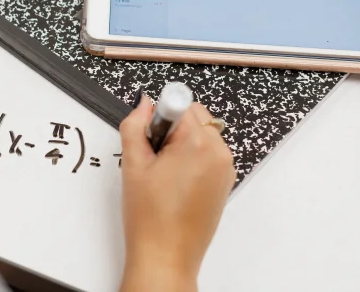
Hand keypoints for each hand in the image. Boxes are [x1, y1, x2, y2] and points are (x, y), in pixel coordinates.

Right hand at [119, 95, 235, 291]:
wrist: (166, 257)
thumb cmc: (150, 217)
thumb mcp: (133, 164)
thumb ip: (135, 126)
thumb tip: (144, 103)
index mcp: (198, 144)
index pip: (182, 105)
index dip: (160, 117)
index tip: (151, 136)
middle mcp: (219, 152)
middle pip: (196, 116)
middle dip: (173, 128)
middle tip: (154, 157)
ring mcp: (225, 169)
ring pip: (203, 133)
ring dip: (183, 142)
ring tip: (164, 173)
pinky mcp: (225, 182)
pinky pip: (209, 153)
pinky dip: (193, 156)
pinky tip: (175, 181)